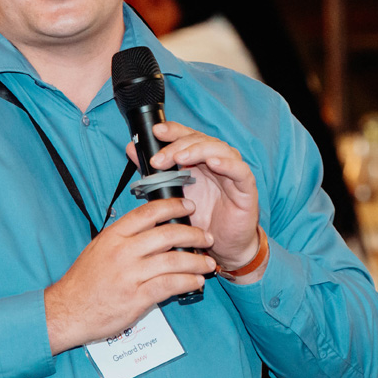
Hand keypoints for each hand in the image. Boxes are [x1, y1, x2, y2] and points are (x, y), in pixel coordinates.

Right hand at [44, 197, 215, 354]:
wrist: (69, 310)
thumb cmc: (84, 281)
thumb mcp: (98, 248)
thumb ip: (123, 238)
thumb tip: (150, 228)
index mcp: (113, 236)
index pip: (148, 213)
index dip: (172, 206)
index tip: (189, 206)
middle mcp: (123, 251)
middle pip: (167, 235)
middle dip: (192, 234)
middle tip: (206, 236)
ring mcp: (130, 274)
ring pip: (173, 261)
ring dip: (196, 261)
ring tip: (209, 262)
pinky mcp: (137, 297)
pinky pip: (170, 285)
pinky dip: (188, 281)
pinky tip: (197, 281)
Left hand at [129, 121, 259, 271]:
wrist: (223, 246)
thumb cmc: (200, 219)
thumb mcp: (171, 194)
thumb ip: (153, 172)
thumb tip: (131, 149)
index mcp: (198, 159)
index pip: (186, 136)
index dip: (172, 130)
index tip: (155, 131)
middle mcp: (217, 160)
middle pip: (199, 140)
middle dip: (177, 146)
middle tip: (159, 159)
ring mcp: (233, 171)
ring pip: (219, 149)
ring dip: (197, 151)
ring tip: (180, 158)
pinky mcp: (246, 187)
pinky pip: (240, 170)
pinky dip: (227, 164)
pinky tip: (213, 163)